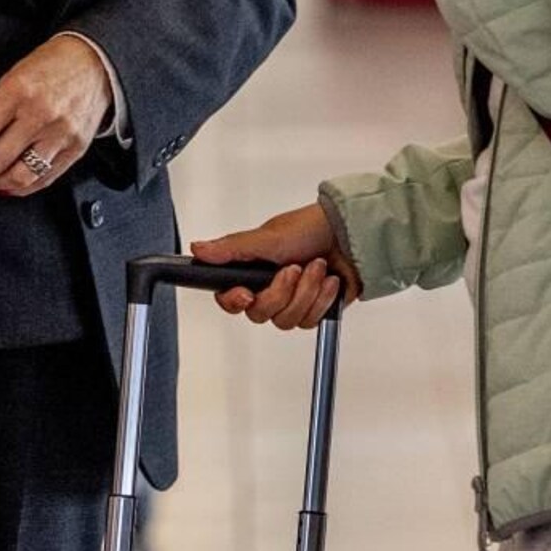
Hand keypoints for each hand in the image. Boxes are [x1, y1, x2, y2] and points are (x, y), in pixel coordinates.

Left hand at [0, 37, 112, 197]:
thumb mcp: (11, 80)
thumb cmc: (50, 67)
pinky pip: (44, 179)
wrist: (95, 61)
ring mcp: (60, 134)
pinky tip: (12, 183)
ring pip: (20, 176)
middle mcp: (40, 115)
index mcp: (17, 92)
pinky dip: (23, 186)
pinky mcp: (76, 148)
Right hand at [190, 204, 360, 328]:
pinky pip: (310, 321)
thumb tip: (199, 249)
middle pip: (260, 313)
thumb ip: (232, 249)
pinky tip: (329, 281)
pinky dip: (322, 300)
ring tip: (317, 268)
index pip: (230, 299)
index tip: (247, 293)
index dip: (235, 301)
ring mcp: (292, 300)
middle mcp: (269, 287)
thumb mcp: (268, 238)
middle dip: (281, 292)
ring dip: (306, 293)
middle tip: (294, 268)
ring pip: (286, 320)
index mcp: (252, 271)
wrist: (352, 236)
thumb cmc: (311, 229)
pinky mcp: (313, 310)